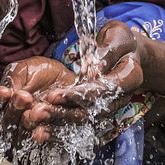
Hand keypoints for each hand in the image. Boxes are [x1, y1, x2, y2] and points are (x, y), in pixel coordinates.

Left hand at [0, 22, 145, 144]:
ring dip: (58, 122)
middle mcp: (120, 98)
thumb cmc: (120, 40)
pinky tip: (40, 129)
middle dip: (63, 112)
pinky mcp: (96, 111)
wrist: (127, 53)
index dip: (78, 96)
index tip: (55, 94)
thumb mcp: (116, 35)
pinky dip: (59, 126)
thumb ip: (106, 50)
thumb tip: (94, 66)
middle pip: (91, 111)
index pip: (102, 92)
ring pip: (82, 120)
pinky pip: (78, 122)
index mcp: (129, 78)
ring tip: (35, 119)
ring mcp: (108, 107)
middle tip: (39, 110)